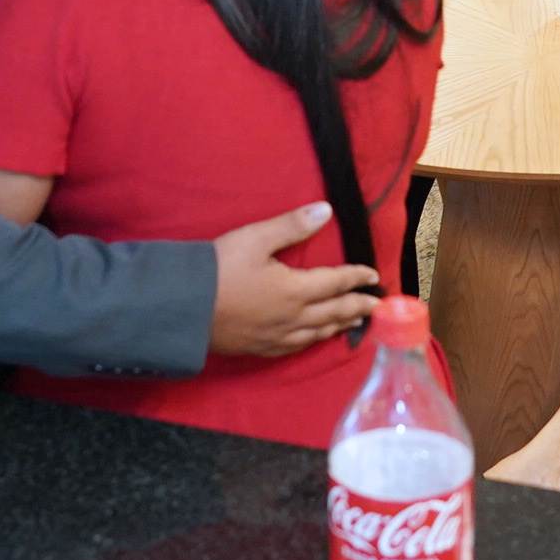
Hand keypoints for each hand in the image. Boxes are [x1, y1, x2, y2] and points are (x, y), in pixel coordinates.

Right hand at [208, 203, 379, 356]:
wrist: (183, 308)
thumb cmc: (218, 269)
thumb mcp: (254, 238)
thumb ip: (292, 226)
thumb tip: (326, 211)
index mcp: (295, 290)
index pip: (336, 283)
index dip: (357, 277)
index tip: (374, 275)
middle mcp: (293, 317)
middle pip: (334, 312)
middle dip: (358, 306)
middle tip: (376, 304)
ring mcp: (277, 336)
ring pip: (319, 332)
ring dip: (341, 325)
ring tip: (354, 321)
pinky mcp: (261, 348)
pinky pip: (297, 346)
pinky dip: (315, 340)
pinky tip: (314, 338)